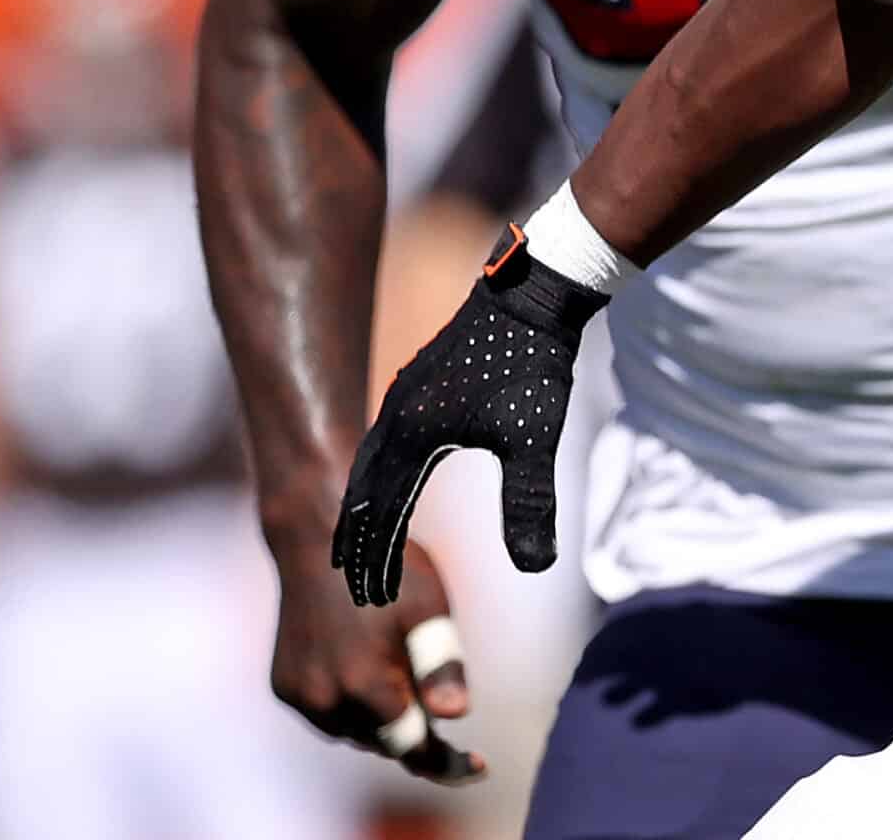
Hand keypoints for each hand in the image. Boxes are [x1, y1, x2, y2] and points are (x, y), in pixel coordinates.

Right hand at [269, 531, 485, 784]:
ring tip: (398, 669)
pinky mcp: (284, 686)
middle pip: (384, 742)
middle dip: (415, 730)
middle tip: (439, 698)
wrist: (318, 537)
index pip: (412, 747)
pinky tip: (364, 667)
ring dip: (382, 718)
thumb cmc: (385, 568)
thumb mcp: (429, 609)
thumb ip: (441, 665)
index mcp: (364, 683)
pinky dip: (351, 706)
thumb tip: (456, 715)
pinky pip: (327, 715)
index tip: (478, 766)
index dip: (447, 761)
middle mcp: (324, 699)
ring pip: (354, 733)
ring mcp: (300, 695)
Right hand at [334, 225, 605, 607]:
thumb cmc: (531, 363)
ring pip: (370, 466)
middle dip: (361, 542)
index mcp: (412, 436)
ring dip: (366, 509)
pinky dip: (380, 477)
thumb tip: (535, 567)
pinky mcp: (420, 387)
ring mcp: (404, 400)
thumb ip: (529, 504)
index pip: (382, 513)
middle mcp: (396, 419)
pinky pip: (385, 445)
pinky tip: (393, 484)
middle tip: (356, 586)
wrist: (531, 293)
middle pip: (363, 493)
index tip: (372, 599)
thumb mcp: (534, 439)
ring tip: (362, 544)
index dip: (378, 559)